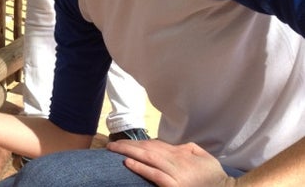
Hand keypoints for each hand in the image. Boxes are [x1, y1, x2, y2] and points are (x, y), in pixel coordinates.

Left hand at [106, 139, 235, 186]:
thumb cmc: (215, 178)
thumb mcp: (204, 157)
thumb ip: (189, 149)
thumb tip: (176, 145)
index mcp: (182, 153)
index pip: (155, 145)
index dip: (138, 144)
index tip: (125, 144)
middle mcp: (176, 160)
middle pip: (147, 149)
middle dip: (128, 145)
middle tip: (111, 145)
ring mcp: (175, 173)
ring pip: (148, 158)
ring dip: (129, 152)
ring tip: (113, 150)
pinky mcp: (173, 186)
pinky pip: (154, 175)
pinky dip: (140, 168)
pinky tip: (128, 162)